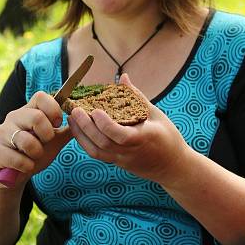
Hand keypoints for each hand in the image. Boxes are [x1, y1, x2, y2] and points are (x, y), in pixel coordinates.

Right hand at [0, 91, 72, 187]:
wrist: (13, 175)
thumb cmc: (34, 154)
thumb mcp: (54, 142)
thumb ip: (67, 130)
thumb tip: (86, 119)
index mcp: (28, 111)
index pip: (41, 97)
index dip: (53, 109)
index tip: (57, 123)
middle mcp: (13, 117)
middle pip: (36, 117)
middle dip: (47, 135)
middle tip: (45, 143)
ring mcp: (2, 133)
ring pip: (27, 141)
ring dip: (37, 154)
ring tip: (33, 157)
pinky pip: (17, 159)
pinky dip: (27, 166)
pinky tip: (24, 167)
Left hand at [67, 73, 191, 184]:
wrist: (173, 167)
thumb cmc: (168, 137)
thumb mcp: (157, 115)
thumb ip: (137, 97)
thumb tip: (123, 78)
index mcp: (143, 138)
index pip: (120, 135)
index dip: (105, 124)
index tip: (96, 110)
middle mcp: (130, 152)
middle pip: (102, 143)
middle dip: (86, 127)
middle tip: (75, 110)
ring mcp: (122, 159)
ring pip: (96, 152)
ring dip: (81, 135)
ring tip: (72, 118)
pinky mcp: (117, 163)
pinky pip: (97, 155)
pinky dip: (85, 142)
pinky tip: (79, 129)